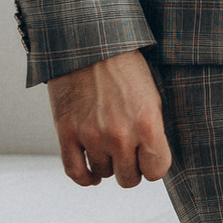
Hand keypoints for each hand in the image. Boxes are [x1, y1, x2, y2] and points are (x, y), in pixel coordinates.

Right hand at [48, 50, 171, 188]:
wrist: (88, 43)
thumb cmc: (124, 66)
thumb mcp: (151, 96)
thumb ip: (153, 131)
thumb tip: (152, 159)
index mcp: (147, 124)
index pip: (156, 170)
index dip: (153, 165)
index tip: (148, 157)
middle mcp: (120, 134)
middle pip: (129, 178)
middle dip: (131, 168)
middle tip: (128, 154)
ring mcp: (91, 135)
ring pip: (104, 174)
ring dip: (107, 164)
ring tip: (109, 148)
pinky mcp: (66, 133)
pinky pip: (76, 172)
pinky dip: (86, 178)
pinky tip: (92, 174)